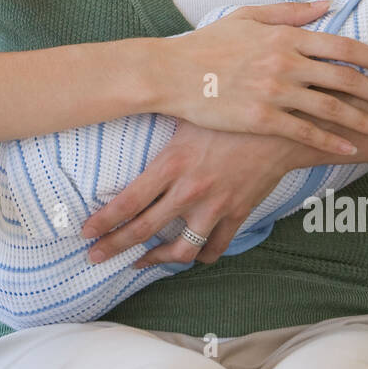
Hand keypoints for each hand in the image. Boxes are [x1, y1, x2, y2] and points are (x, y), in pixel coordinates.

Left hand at [80, 119, 315, 268]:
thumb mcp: (187, 112)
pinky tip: (191, 254)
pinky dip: (201, 255)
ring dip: (157, 260)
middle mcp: (189, 190)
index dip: (104, 222)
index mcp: (172, 164)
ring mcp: (214, 207)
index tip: (86, 233)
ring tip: (140, 263)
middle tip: (94, 257)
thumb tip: (129, 105)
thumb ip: (159, 118)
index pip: (128, 201)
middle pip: (143, 231)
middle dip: (114, 247)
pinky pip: (215, 247)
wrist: (282, 126)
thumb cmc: (229, 113)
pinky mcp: (237, 214)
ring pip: (180, 250)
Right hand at [164, 0, 367, 152]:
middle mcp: (286, 63)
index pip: (342, 46)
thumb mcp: (248, 17)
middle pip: (346, 80)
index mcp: (286, 37)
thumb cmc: (206, 44)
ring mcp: (274, 92)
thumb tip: (327, 5)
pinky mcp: (261, 119)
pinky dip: (330, 141)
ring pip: (332, 109)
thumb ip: (290, 13)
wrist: (170, 73)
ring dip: (365, 121)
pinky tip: (348, 149)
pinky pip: (304, 132)